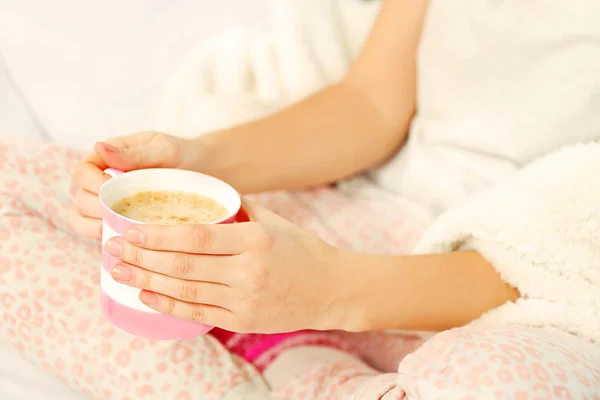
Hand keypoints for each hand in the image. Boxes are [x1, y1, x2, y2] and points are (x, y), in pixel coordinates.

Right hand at [68, 132, 201, 238]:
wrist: (205, 174)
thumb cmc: (183, 156)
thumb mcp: (163, 150)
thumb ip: (133, 153)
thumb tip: (98, 146)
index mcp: (106, 158)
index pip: (80, 171)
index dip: (90, 183)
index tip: (112, 188)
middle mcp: (99, 181)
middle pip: (78, 198)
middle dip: (93, 208)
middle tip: (120, 212)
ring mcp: (105, 204)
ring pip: (79, 219)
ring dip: (93, 227)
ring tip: (120, 229)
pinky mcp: (115, 222)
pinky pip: (97, 234)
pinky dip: (104, 239)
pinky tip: (124, 243)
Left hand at [103, 200, 351, 332]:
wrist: (333, 289)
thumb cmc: (302, 250)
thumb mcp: (274, 221)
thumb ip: (237, 208)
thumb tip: (202, 195)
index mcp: (255, 239)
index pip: (196, 236)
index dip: (158, 235)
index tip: (130, 230)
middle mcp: (248, 270)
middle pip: (184, 264)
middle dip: (142, 256)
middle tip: (113, 248)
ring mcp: (245, 299)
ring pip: (186, 290)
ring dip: (147, 280)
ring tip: (119, 271)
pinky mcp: (243, 320)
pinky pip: (198, 313)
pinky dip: (169, 304)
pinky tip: (146, 295)